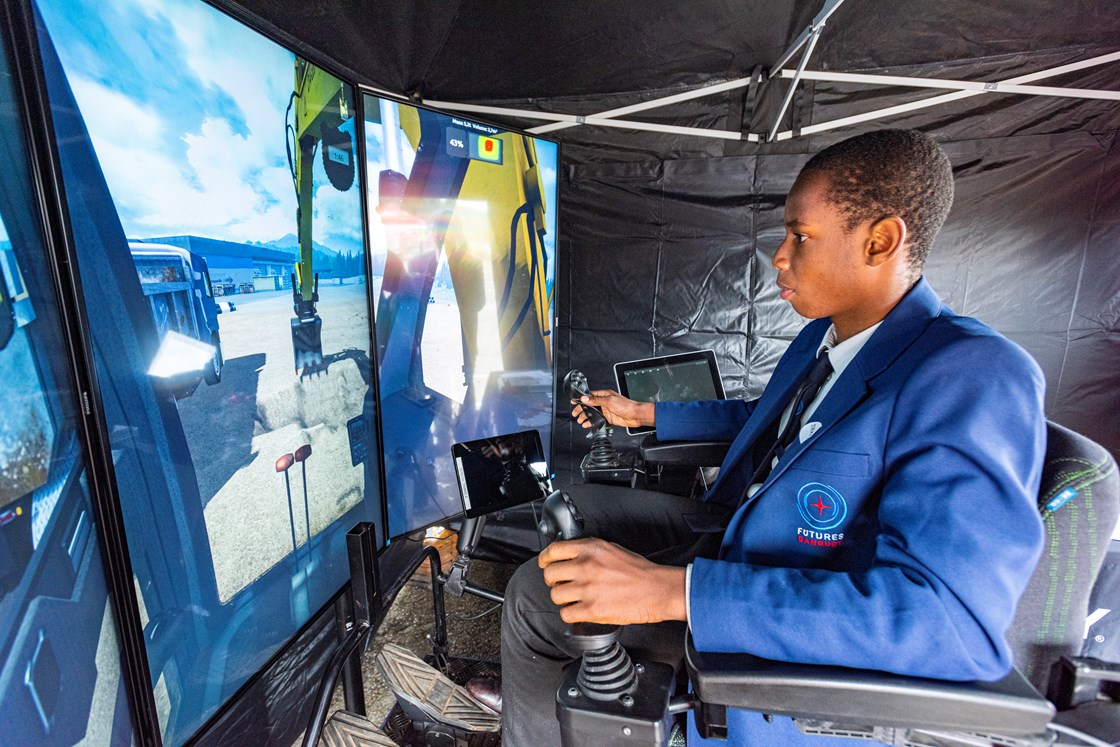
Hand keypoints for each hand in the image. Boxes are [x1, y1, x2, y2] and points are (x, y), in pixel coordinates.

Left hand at [538, 538, 686, 623]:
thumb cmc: (640, 571)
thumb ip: (589, 552)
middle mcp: (586, 566)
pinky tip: (580, 610)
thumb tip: (571, 557)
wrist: (658, 589)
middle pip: (550, 574)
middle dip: (553, 581)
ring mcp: (588, 588)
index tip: (545, 564)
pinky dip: (571, 614)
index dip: (545, 559)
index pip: (553, 550)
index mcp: (591, 549)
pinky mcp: (592, 610)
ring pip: (556, 595)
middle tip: (562, 584)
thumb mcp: (612, 549)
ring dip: (563, 598)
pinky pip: (566, 614)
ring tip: (575, 599)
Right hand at [570, 389, 654, 429]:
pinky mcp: (608, 418)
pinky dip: (591, 422)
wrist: (635, 415)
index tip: (574, 401)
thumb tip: (585, 398)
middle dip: (582, 409)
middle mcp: (604, 402)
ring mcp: (606, 410)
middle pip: (589, 405)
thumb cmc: (626, 405)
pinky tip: (587, 424)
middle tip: (575, 413)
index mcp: (604, 395)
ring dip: (586, 416)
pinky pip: (597, 420)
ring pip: (592, 413)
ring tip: (580, 420)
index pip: (590, 395)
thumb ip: (596, 400)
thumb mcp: (609, 401)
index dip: (582, 398)